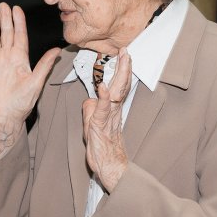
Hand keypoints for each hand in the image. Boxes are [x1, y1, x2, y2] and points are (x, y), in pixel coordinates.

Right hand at [0, 3, 60, 159]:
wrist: (4, 115)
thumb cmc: (22, 103)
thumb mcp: (36, 82)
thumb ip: (45, 64)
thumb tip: (57, 49)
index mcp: (21, 59)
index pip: (20, 36)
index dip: (19, 22)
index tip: (17, 9)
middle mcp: (7, 58)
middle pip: (6, 34)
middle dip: (5, 19)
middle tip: (4, 5)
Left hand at [82, 48, 131, 191]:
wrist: (107, 165)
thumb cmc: (100, 145)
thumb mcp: (91, 123)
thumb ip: (91, 109)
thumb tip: (89, 100)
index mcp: (111, 108)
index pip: (117, 84)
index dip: (121, 69)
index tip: (124, 54)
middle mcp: (112, 110)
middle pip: (120, 85)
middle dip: (124, 66)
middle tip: (127, 50)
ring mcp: (107, 118)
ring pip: (115, 93)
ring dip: (118, 76)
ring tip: (122, 60)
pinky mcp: (100, 126)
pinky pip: (101, 110)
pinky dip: (102, 98)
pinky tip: (102, 86)